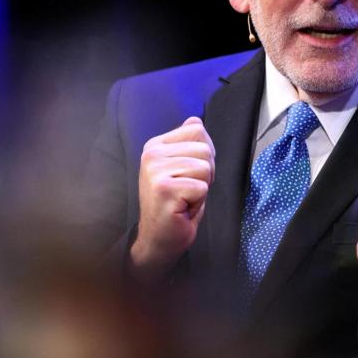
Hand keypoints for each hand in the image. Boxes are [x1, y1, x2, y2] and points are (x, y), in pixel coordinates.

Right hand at [130, 116, 215, 282]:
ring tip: (184, 198)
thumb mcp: (181, 167)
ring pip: (205, 167)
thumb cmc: (175, 204)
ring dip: (202, 188)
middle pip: (205, 149)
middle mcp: (151, 154)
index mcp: (155, 145)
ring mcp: (155, 171)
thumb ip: (188, 144)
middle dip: (206, 173)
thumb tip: (196, 120)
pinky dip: (198, 202)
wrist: (159, 238)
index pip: (197, 129)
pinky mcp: (164, 189)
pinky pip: (202, 187)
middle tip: (187, 190)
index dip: (204, 154)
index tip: (188, 174)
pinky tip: (182, 208)